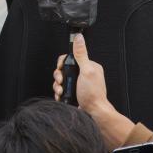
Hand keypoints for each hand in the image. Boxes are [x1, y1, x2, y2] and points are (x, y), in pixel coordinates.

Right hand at [52, 34, 133, 150]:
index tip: (61, 69)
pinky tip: (61, 96)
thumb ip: (81, 54)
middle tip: (61, 82)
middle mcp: (83, 74)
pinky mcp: (73, 93)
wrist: (93, 114)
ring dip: (58, 86)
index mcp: (89, 66)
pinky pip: (62, 89)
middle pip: (63, 69)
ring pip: (61, 80)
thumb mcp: (86, 71)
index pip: (71, 57)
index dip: (62, 63)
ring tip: (61, 91)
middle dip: (59, 76)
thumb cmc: (93, 94)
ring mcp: (78, 84)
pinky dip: (59, 93)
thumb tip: (79, 38)